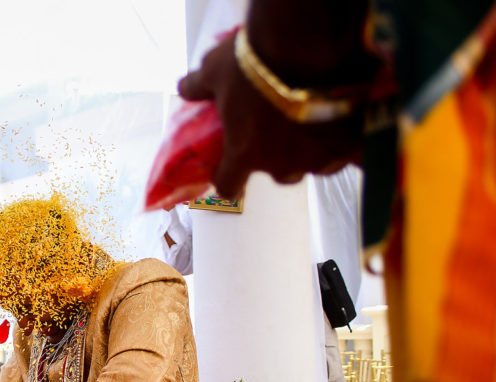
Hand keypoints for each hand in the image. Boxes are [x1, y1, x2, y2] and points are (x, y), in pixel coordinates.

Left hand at [177, 34, 363, 197]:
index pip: (228, 185)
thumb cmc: (259, 60)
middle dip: (277, 155)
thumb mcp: (216, 70)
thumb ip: (199, 86)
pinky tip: (346, 121)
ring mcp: (319, 157)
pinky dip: (346, 140)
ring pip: (316, 164)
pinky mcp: (351, 144)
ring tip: (315, 118)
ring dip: (313, 148)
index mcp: (244, 153)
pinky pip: (349, 152)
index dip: (227, 178)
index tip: (229, 170)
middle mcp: (282, 164)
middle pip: (278, 173)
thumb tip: (184, 88)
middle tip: (279, 126)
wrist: (311, 43)